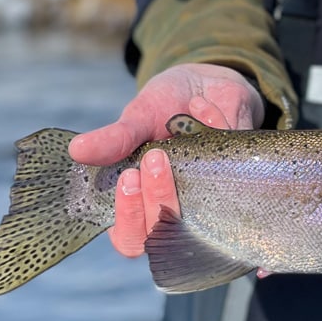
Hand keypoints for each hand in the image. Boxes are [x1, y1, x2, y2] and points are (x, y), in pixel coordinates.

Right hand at [68, 63, 263, 257]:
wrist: (208, 82)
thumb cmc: (165, 107)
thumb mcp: (138, 117)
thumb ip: (115, 139)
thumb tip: (77, 151)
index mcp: (144, 204)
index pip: (132, 238)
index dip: (129, 219)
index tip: (128, 179)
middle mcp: (179, 209)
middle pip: (168, 235)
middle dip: (160, 198)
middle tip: (154, 158)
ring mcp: (213, 198)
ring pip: (208, 215)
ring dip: (195, 174)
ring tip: (178, 129)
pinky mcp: (244, 178)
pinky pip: (238, 169)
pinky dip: (218, 129)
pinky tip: (202, 107)